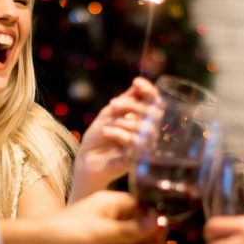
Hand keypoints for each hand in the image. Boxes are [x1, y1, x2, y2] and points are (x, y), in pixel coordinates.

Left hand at [1, 191, 160, 243]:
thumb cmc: (66, 232)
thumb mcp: (103, 230)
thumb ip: (132, 230)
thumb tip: (160, 222)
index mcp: (111, 204)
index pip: (142, 207)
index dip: (155, 220)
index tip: (163, 234)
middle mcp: (110, 219)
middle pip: (140, 228)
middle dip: (149, 241)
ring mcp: (103, 239)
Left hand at [70, 77, 158, 201]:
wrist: (87, 161)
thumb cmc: (98, 138)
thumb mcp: (109, 115)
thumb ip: (125, 101)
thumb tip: (137, 85)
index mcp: (144, 120)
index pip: (156, 103)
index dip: (149, 91)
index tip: (135, 82)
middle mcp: (149, 133)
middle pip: (154, 113)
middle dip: (132, 105)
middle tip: (113, 104)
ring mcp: (145, 147)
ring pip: (146, 128)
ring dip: (122, 121)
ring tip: (106, 125)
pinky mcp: (138, 160)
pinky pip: (136, 142)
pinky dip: (119, 133)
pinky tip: (106, 131)